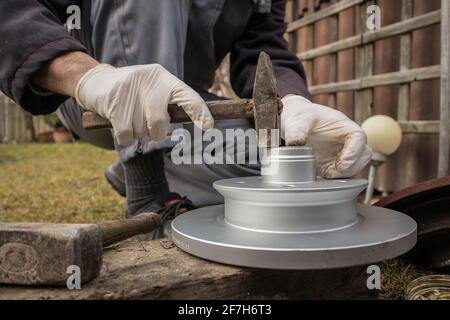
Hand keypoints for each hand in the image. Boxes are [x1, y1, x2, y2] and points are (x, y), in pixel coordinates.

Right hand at [75, 64, 213, 145]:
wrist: (96, 81)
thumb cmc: (135, 95)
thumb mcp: (155, 94)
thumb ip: (170, 108)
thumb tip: (193, 127)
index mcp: (165, 80)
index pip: (188, 97)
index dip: (199, 112)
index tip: (208, 127)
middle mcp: (151, 80)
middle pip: (160, 122)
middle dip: (156, 133)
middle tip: (150, 129)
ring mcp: (130, 88)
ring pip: (141, 130)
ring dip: (137, 132)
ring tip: (130, 118)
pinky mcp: (113, 99)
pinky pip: (126, 134)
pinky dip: (125, 138)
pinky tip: (120, 125)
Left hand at [281, 95, 371, 178]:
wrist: (296, 125)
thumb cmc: (303, 118)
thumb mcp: (298, 121)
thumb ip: (297, 131)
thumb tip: (295, 144)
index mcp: (346, 127)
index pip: (359, 139)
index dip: (353, 153)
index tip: (340, 163)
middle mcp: (349, 142)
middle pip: (363, 157)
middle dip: (350, 168)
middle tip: (330, 172)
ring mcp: (343, 155)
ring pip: (354, 169)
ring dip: (342, 175)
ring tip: (323, 173)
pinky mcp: (334, 166)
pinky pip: (341, 176)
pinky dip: (333, 180)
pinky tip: (319, 176)